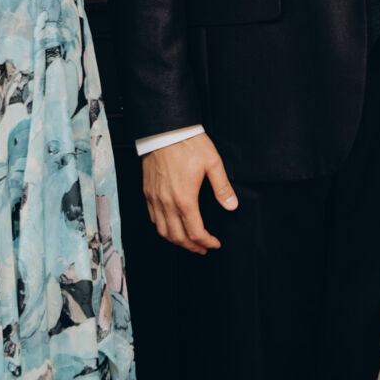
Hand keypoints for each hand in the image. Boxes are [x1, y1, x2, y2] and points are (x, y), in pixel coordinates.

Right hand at [142, 132, 237, 253]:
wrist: (164, 130)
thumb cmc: (188, 144)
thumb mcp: (212, 163)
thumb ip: (222, 188)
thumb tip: (231, 206)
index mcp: (185, 199)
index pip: (195, 232)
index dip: (206, 242)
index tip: (214, 244)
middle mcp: (167, 203)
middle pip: (177, 237)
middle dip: (192, 247)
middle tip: (203, 249)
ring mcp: (155, 199)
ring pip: (162, 231)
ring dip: (176, 240)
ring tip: (188, 242)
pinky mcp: (148, 192)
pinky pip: (153, 218)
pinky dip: (162, 228)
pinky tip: (170, 226)